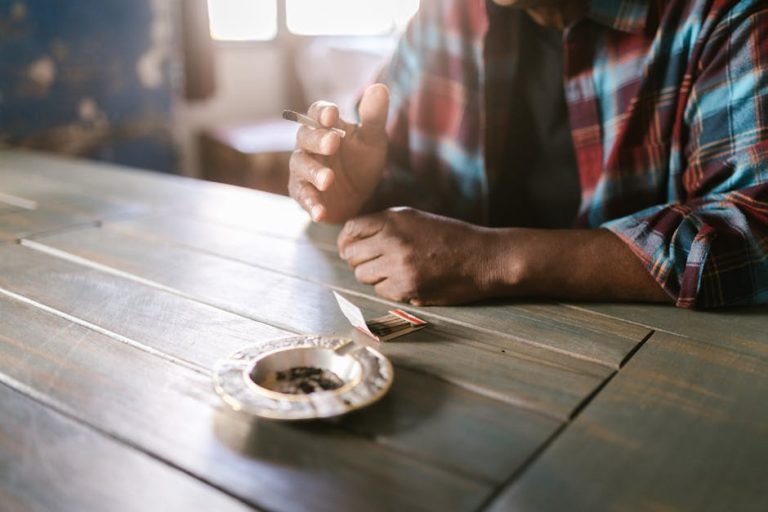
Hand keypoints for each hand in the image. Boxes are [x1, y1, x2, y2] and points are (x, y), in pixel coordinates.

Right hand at [289, 84, 389, 223]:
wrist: (360, 196)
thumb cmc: (362, 161)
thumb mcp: (374, 140)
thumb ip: (374, 116)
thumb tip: (379, 87)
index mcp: (325, 127)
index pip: (316, 112)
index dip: (322, 112)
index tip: (332, 114)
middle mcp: (309, 145)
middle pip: (305, 137)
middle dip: (318, 139)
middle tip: (333, 143)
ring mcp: (303, 170)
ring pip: (301, 166)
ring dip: (314, 172)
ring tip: (329, 179)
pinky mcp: (303, 193)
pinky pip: (303, 196)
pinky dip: (311, 204)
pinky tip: (320, 213)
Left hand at [337, 208, 504, 305]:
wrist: (484, 257)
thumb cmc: (451, 237)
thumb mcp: (416, 219)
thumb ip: (385, 225)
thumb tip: (352, 239)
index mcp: (394, 218)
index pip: (351, 229)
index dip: (346, 241)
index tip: (349, 248)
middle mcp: (392, 239)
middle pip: (352, 254)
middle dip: (359, 260)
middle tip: (373, 263)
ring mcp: (398, 265)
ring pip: (363, 275)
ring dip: (373, 275)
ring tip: (393, 271)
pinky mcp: (407, 287)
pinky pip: (381, 291)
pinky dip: (389, 289)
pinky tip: (406, 281)